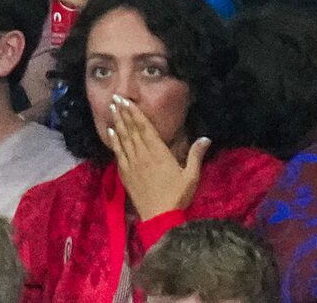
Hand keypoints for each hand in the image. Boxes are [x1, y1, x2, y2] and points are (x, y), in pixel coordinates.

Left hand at [105, 93, 208, 220]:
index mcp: (159, 153)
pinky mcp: (126, 175)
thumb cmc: (177, 196)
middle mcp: (143, 155)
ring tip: (111, 109)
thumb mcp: (191, 176)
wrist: (159, 218)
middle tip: (115, 98)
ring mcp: (132, 165)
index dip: (135, 113)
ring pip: (123, 139)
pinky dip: (114, 142)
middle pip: (131, 130)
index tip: (127, 100)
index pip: (145, 128)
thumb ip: (196, 155)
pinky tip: (110, 133)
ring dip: (117, 123)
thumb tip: (206, 137)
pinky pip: (118, 154)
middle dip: (123, 113)